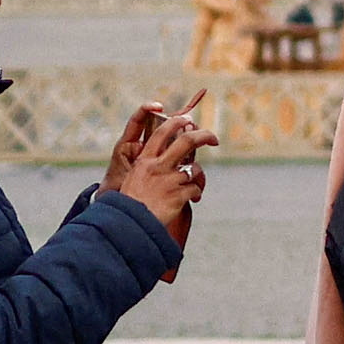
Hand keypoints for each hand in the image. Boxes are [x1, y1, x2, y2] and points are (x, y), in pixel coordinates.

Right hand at [103, 102, 209, 238]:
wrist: (130, 224)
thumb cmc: (132, 201)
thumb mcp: (136, 176)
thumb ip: (151, 164)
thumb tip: (172, 154)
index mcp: (145, 160)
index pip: (162, 132)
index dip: (177, 122)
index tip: (188, 119)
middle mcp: (158, 167)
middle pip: (187, 141)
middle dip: (204, 136)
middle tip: (213, 138)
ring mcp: (169, 181)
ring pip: (194, 170)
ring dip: (196, 176)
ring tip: (192, 185)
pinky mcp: (178, 196)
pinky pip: (195, 189)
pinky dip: (195, 193)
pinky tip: (191, 198)